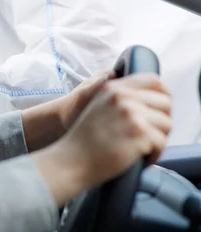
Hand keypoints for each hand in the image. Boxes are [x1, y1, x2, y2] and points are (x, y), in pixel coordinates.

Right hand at [34, 73, 171, 205]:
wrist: (72, 160)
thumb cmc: (85, 139)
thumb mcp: (97, 105)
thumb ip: (121, 97)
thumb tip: (152, 98)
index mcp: (114, 88)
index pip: (153, 80)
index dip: (162, 95)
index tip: (160, 109)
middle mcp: (123, 97)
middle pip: (165, 103)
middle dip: (161, 121)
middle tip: (148, 135)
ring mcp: (132, 115)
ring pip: (167, 124)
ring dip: (157, 139)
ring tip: (141, 149)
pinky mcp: (140, 133)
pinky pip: (161, 142)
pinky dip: (153, 155)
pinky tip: (139, 158)